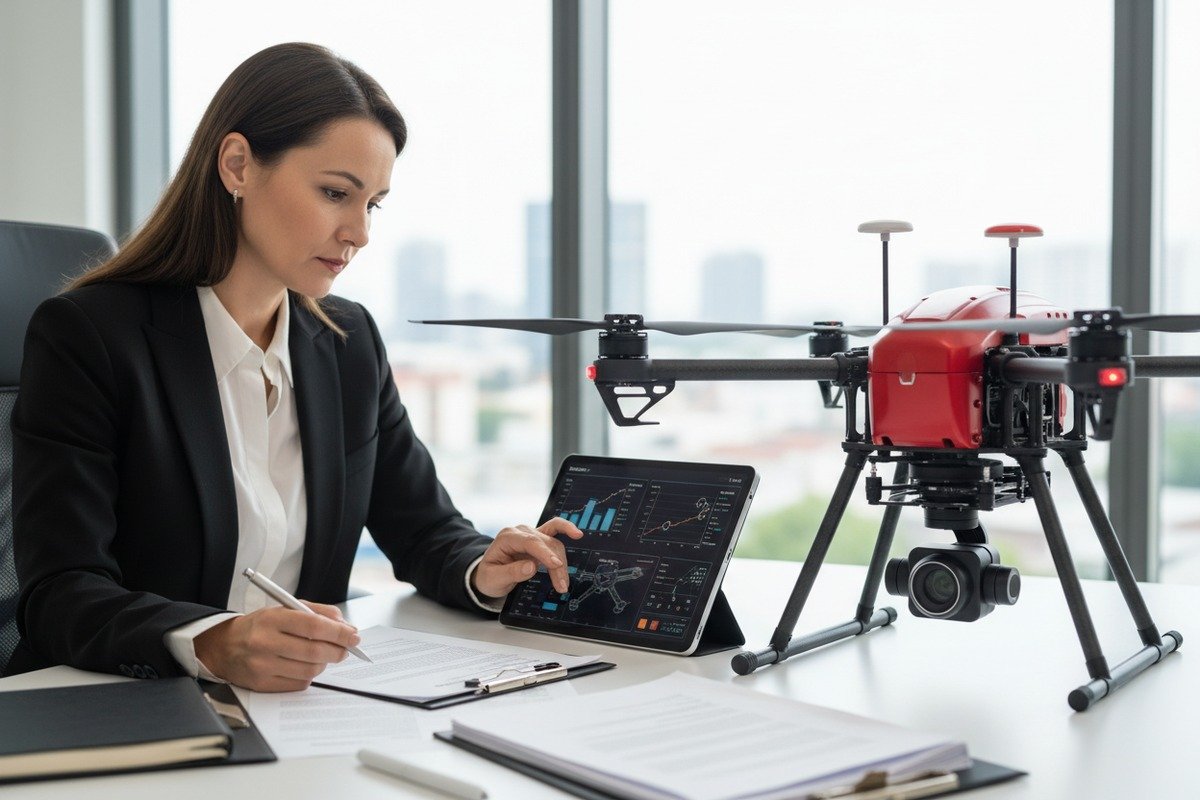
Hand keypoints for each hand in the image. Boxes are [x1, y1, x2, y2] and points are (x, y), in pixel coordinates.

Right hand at [194, 601, 361, 691]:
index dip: (338, 632)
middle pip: (314, 651)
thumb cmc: (261, 626)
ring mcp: (262, 666)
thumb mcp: (285, 609)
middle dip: (338, 651)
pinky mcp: (262, 685)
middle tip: (346, 649)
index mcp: (272, 619)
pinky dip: (309, 675)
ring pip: (309, 670)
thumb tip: (345, 625)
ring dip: (325, 663)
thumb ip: (317, 612)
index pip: (313, 626)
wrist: (224, 646)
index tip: (353, 635)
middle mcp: (265, 643)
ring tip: (324, 655)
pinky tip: (305, 666)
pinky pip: (299, 684)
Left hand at [472, 518, 583, 598]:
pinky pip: (555, 530)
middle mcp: (520, 532)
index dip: (545, 553)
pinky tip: (577, 534)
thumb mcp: (493, 579)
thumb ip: (511, 572)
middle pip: (545, 544)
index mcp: (507, 537)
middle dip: (556, 565)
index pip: (530, 542)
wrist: (489, 573)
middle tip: (561, 586)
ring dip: (562, 562)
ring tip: (563, 584)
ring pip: (553, 542)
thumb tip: (531, 567)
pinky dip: (566, 530)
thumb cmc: (489, 575)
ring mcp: (531, 534)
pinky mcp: (539, 539)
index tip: (556, 565)